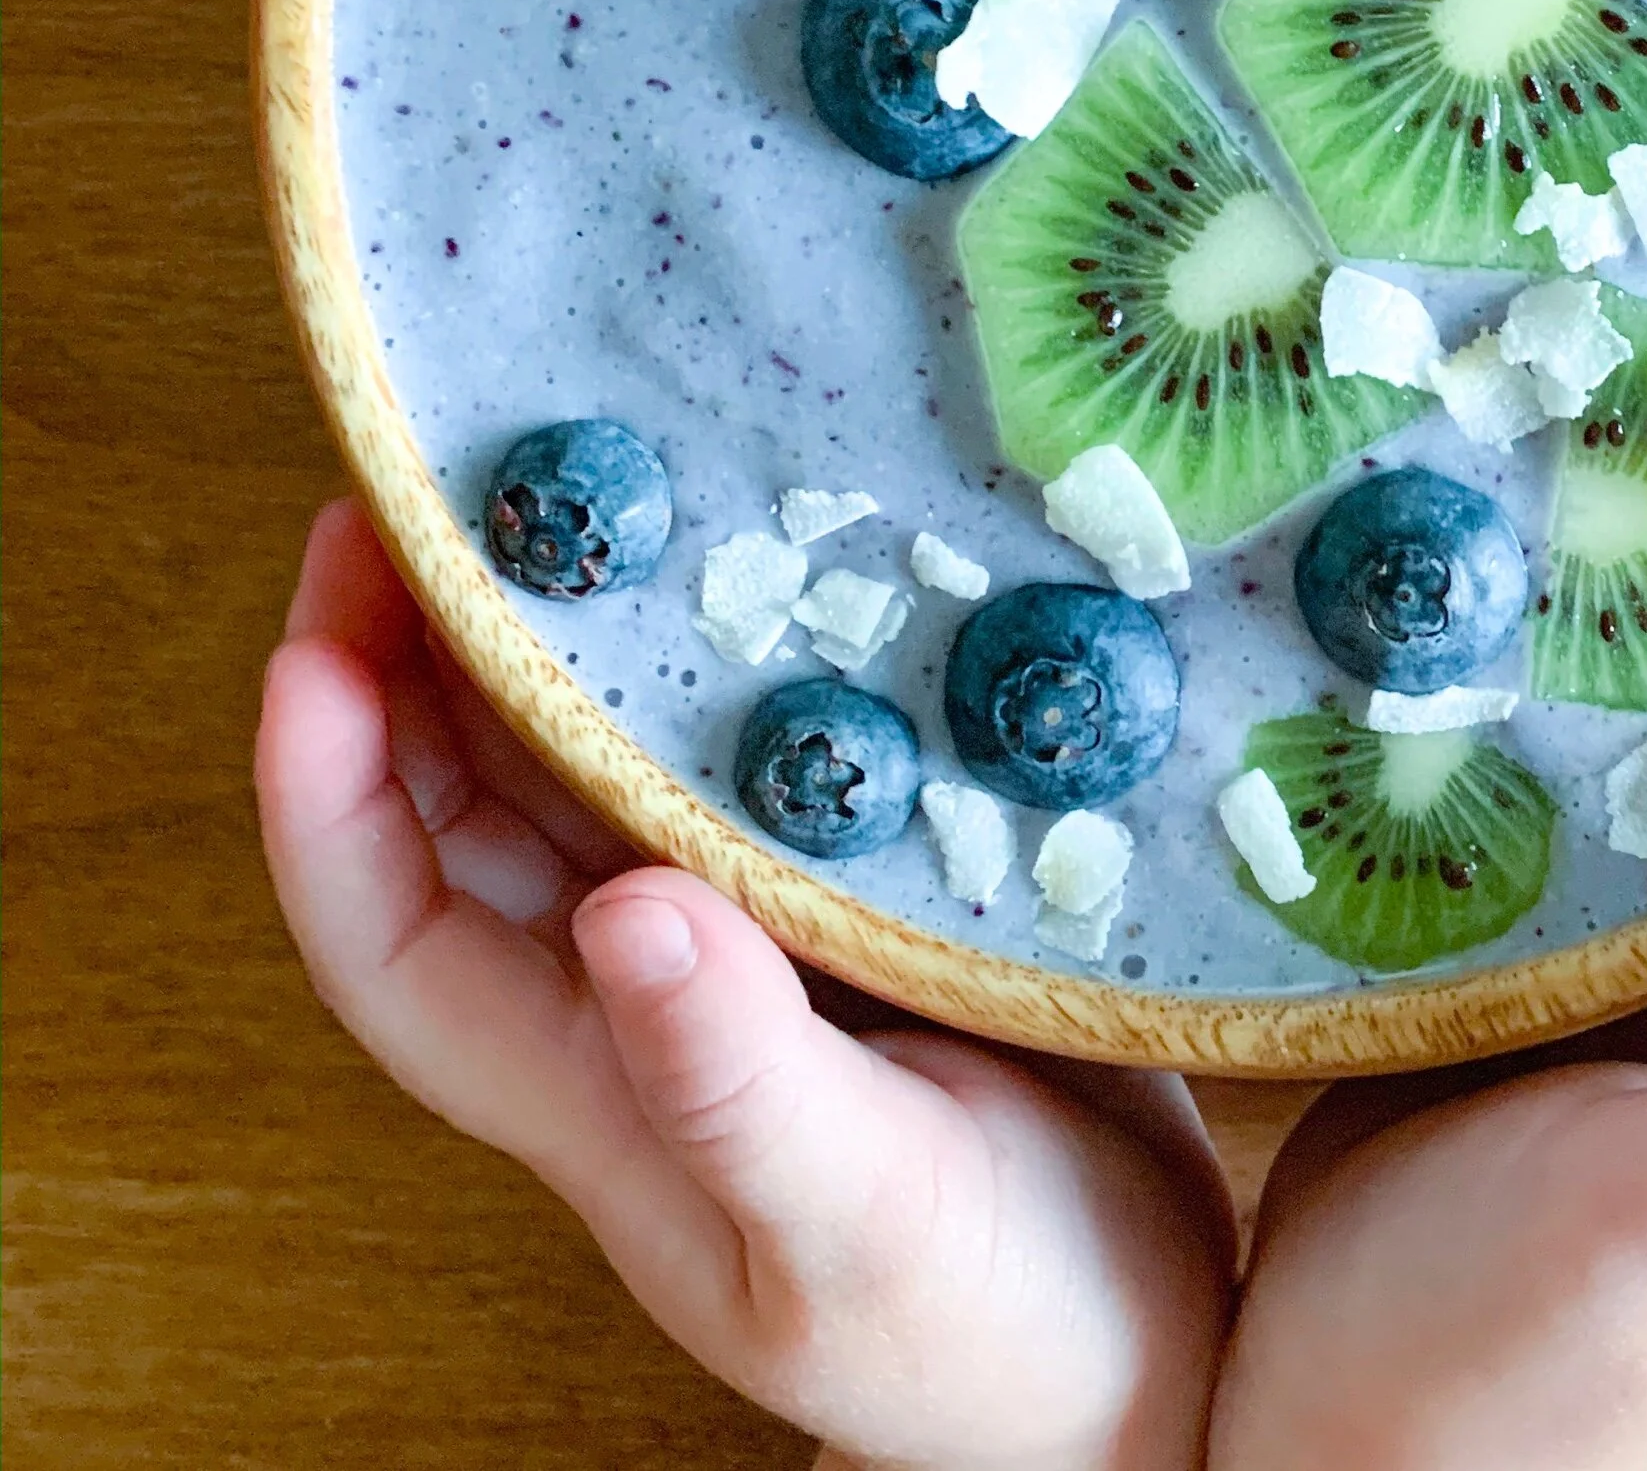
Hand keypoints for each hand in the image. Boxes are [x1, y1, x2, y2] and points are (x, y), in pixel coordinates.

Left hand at [256, 501, 1233, 1470]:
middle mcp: (642, 998)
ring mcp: (745, 941)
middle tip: (412, 497)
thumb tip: (627, 912)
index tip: (315, 647)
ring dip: (546, 647)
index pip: (395, 945)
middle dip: (406, 668)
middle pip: (465, 823)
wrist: (1145, 1338)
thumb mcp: (862, 1224)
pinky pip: (739, 758)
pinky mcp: (846, 897)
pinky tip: (748, 567)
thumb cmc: (995, 1330)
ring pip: (590, 774)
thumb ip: (738, 1085)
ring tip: (553, 496)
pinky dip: (712, 663)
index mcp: (599, 1093)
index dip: (326, 804)